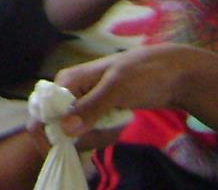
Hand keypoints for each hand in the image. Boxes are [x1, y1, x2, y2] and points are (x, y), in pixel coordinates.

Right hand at [54, 47, 186, 136]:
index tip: (80, 143)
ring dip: (98, 137)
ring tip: (119, 124)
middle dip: (84, 137)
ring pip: (76, 135)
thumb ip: (91, 107)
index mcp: (67, 81)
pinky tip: (119, 126)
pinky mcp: (96, 114)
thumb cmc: (145, 73)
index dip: (55, 134)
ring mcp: (83, 104)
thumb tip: (65, 128)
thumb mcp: (118, 88)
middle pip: (60, 129)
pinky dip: (104, 136)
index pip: (44, 115)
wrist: (173, 74)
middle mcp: (70, 93)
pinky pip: (90, 134)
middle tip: (110, 130)